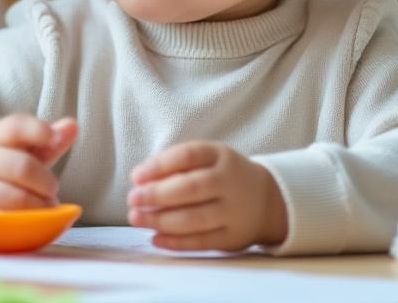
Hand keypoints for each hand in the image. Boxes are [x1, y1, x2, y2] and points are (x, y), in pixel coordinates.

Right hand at [0, 114, 77, 212]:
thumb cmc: (4, 165)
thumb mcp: (24, 148)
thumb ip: (49, 140)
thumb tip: (72, 126)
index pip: (16, 127)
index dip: (39, 131)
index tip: (56, 139)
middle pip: (21, 167)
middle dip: (46, 181)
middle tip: (53, 188)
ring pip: (14, 198)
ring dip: (39, 205)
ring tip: (47, 206)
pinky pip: (2, 221)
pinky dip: (23, 223)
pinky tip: (31, 221)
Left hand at [127, 141, 287, 251]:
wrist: (266, 201)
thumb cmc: (220, 176)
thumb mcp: (207, 159)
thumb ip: (176, 164)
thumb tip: (140, 179)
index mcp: (221, 156)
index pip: (188, 156)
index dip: (159, 165)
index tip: (135, 176)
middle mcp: (230, 182)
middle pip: (191, 188)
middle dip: (156, 194)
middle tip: (132, 199)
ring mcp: (233, 212)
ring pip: (194, 219)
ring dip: (160, 220)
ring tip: (136, 218)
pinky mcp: (232, 238)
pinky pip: (201, 242)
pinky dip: (175, 242)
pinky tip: (154, 237)